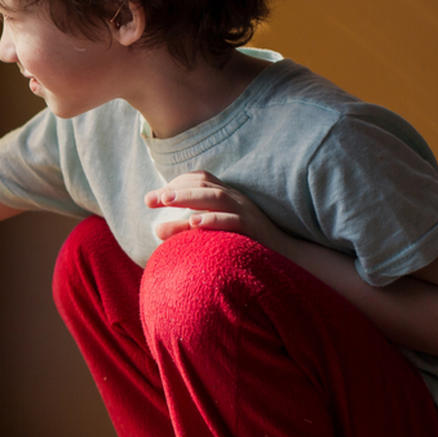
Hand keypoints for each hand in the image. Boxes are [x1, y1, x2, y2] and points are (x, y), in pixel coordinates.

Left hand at [144, 170, 283, 246]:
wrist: (287, 257)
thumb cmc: (245, 245)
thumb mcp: (217, 231)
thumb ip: (191, 226)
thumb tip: (157, 230)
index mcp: (226, 195)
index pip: (199, 179)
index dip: (174, 184)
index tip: (152, 198)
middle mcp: (235, 199)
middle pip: (202, 185)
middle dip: (174, 190)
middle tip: (150, 199)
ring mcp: (245, 212)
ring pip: (215, 198)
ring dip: (188, 198)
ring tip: (166, 201)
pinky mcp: (253, 229)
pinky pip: (232, 220)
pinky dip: (212, 220)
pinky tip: (194, 223)